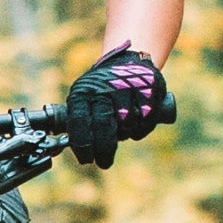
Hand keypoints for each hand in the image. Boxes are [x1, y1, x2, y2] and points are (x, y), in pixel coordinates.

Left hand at [65, 49, 173, 168]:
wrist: (129, 60)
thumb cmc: (102, 88)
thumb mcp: (84, 96)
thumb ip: (79, 121)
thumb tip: (73, 149)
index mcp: (84, 91)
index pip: (79, 122)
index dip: (82, 145)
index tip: (86, 158)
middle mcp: (105, 88)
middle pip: (104, 128)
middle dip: (104, 150)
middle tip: (103, 162)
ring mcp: (128, 87)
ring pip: (127, 127)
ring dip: (125, 134)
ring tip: (122, 128)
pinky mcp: (149, 90)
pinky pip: (145, 122)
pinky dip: (141, 129)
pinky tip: (136, 124)